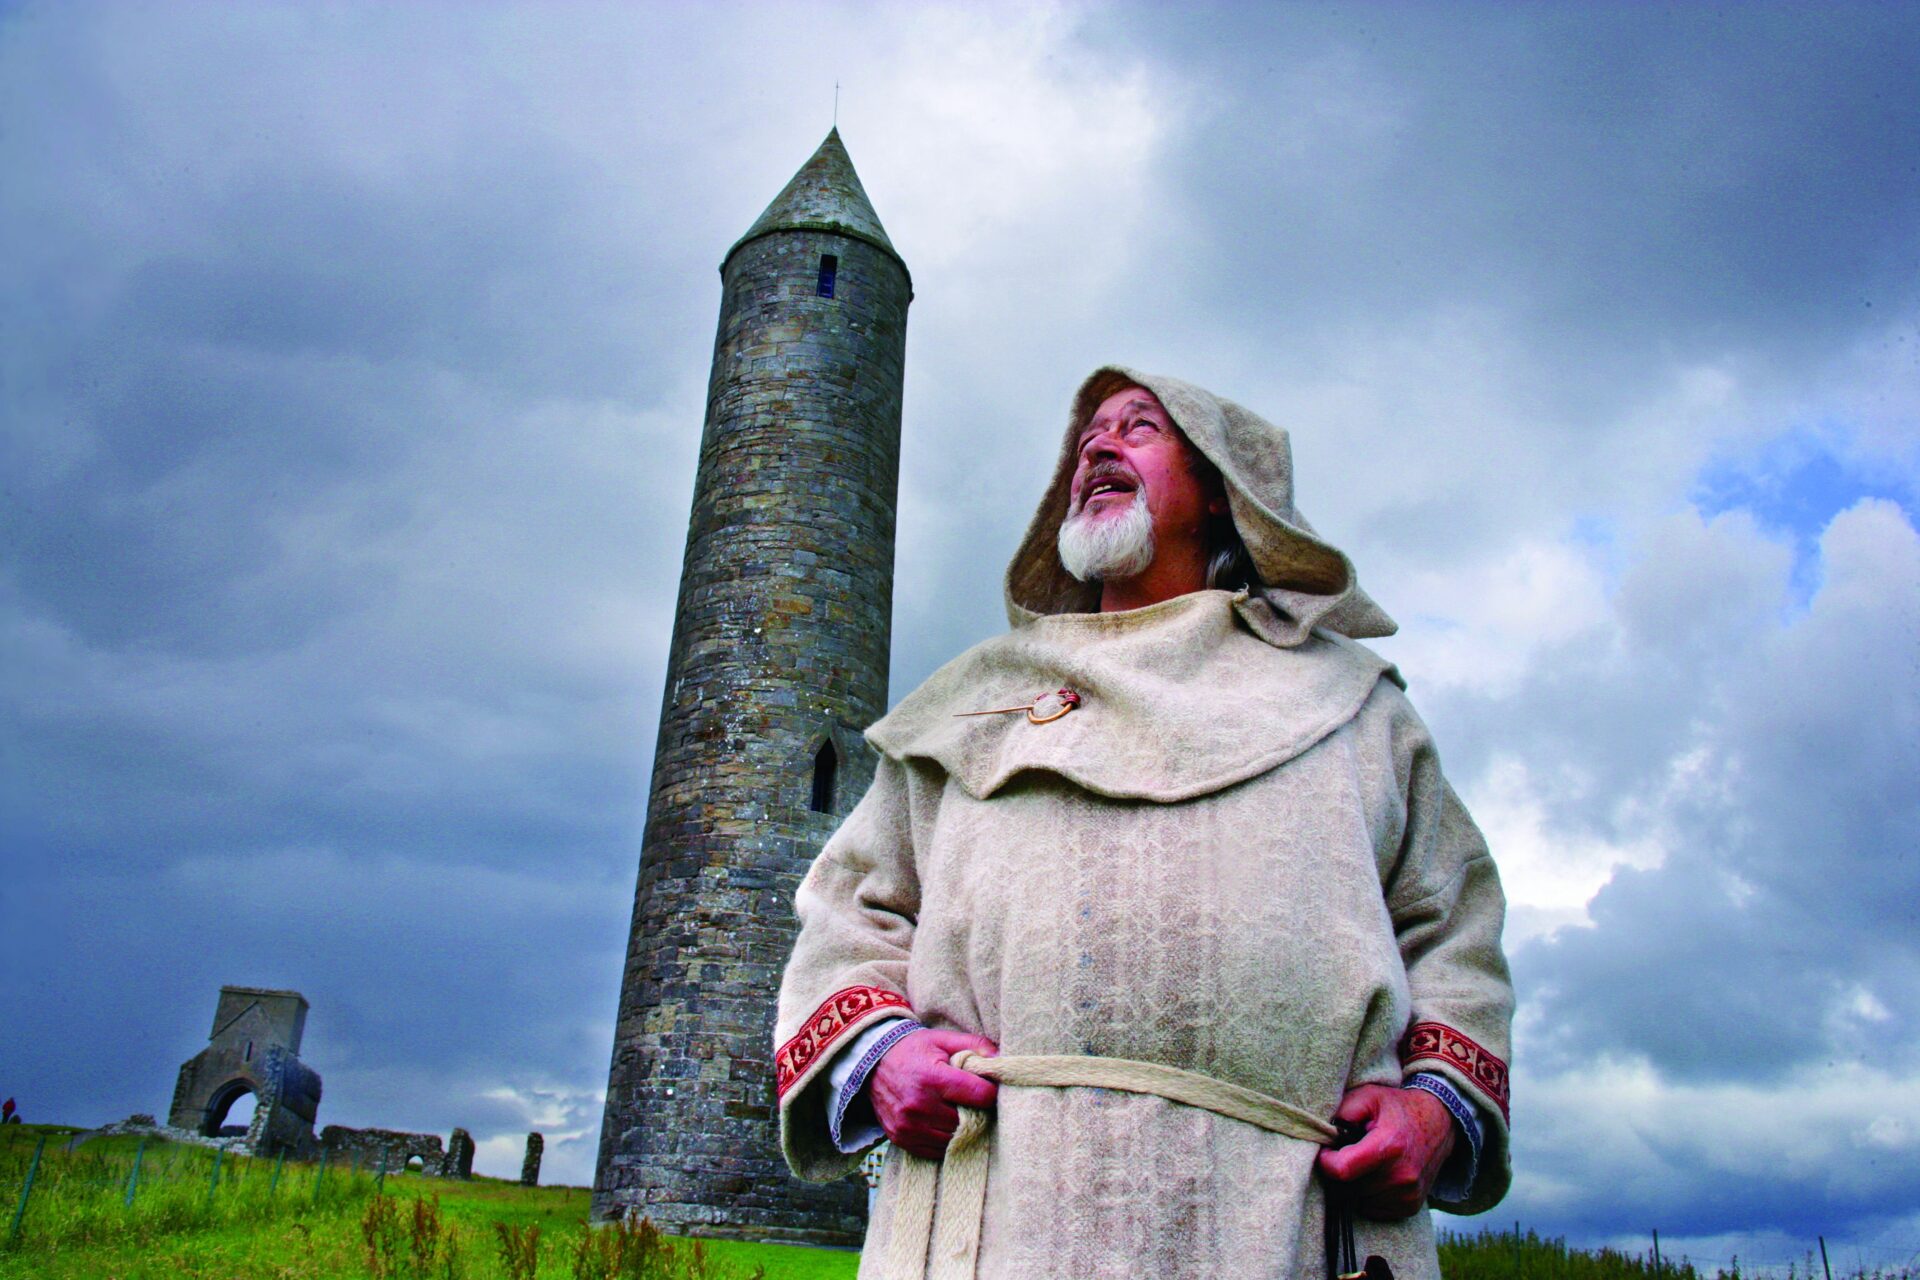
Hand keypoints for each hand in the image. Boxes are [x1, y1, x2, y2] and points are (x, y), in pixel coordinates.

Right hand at [868, 1027, 999, 1159]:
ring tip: (958, 1111)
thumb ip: (975, 1045)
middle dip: (977, 1111)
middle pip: (969, 1120)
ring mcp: (909, 1126)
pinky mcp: (902, 1139)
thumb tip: (1001, 1060)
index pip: (981, 1096)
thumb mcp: (942, 1039)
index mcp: (933, 1079)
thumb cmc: (912, 1050)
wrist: (871, 1062)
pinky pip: (936, 1150)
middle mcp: (920, 1106)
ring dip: (961, 1128)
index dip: (990, 1092)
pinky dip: (944, 1140)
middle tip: (973, 1101)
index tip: (988, 1087)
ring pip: (955, 1138)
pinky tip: (943, 1122)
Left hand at [1315, 1084, 1456, 1219]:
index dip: (1326, 1162)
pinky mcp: (1410, 1206)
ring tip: (1364, 1162)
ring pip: (1358, 1200)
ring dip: (1354, 1184)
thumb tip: (1322, 1133)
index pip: (1342, 1170)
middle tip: (1347, 1153)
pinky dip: (1368, 1195)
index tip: (1327, 1151)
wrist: (1439, 1122)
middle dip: (1340, 1172)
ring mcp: (1407, 1194)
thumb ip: (1342, 1112)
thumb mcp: (1368, 1096)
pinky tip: (1376, 1174)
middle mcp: (1401, 1176)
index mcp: (1389, 1147)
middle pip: (1348, 1187)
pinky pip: (1372, 1208)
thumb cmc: (1397, 1108)